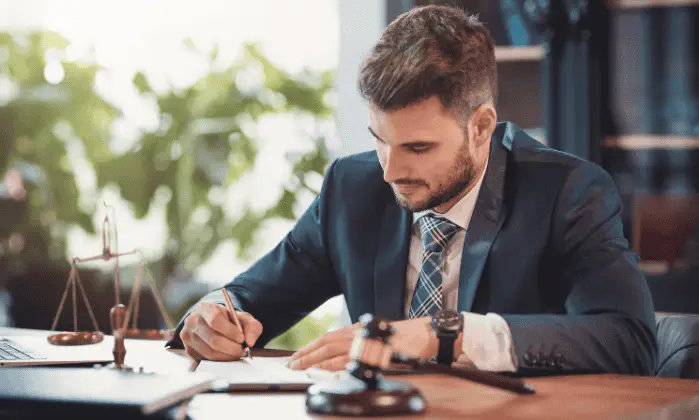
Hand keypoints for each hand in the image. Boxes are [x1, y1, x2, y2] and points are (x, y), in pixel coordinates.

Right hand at [179, 302, 262, 360]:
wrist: (213, 324)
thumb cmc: (228, 321)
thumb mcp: (243, 318)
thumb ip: (252, 327)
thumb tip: (250, 341)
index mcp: (205, 308)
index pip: (215, 320)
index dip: (230, 331)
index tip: (241, 338)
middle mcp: (192, 322)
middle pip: (213, 339)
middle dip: (231, 348)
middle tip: (242, 350)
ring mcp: (188, 337)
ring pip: (209, 352)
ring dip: (227, 356)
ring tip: (236, 353)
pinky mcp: (189, 350)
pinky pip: (206, 360)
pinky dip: (219, 360)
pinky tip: (227, 355)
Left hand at [287, 317, 438, 370]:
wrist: (423, 334)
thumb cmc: (402, 337)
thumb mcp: (376, 337)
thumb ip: (359, 343)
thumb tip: (342, 356)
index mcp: (356, 330)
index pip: (328, 338)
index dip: (311, 347)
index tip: (297, 356)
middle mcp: (356, 334)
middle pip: (325, 343)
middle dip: (306, 354)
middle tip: (290, 363)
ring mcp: (363, 342)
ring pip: (331, 350)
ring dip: (313, 359)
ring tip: (298, 366)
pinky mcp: (370, 351)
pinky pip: (347, 359)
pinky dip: (332, 364)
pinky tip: (322, 369)